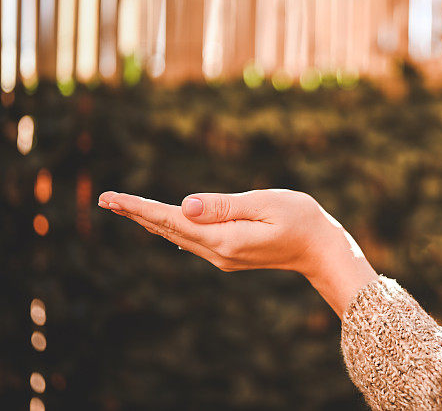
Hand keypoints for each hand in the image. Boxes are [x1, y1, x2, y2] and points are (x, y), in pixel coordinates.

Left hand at [98, 189, 377, 315]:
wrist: (321, 250)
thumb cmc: (302, 219)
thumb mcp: (267, 203)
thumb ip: (226, 205)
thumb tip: (185, 205)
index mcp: (225, 239)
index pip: (173, 220)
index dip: (141, 208)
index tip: (112, 198)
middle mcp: (219, 253)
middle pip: (169, 230)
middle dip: (137, 214)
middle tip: (106, 199)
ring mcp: (223, 257)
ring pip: (178, 237)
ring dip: (151, 221)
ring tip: (125, 207)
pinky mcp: (229, 255)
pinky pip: (191, 240)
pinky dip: (171, 228)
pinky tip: (161, 222)